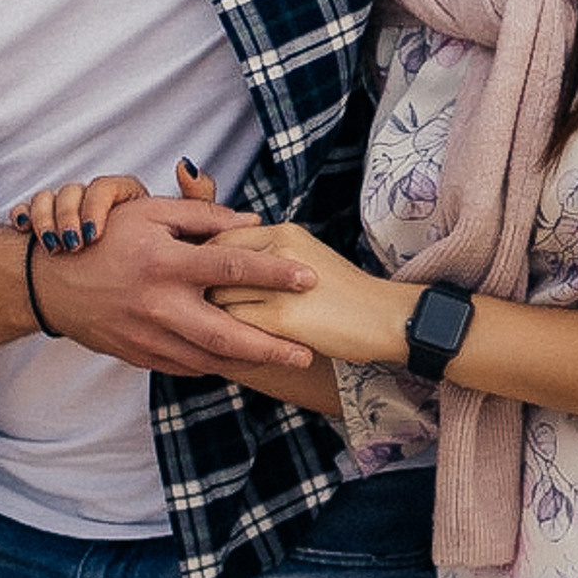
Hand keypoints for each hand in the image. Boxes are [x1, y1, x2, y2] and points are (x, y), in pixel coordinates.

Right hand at [20, 167, 321, 375]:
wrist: (52, 284)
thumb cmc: (105, 238)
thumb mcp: (148, 212)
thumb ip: (200, 214)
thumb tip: (250, 222)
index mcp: (165, 261)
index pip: (230, 268)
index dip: (273, 274)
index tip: (308, 279)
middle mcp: (158, 303)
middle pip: (227, 333)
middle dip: (271, 346)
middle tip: (306, 351)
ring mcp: (148, 335)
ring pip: (209, 358)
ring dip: (247, 361)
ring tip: (280, 357)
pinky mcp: (140, 355)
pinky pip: (186, 366)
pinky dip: (214, 364)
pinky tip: (234, 358)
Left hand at [208, 222, 406, 364]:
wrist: (383, 317)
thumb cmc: (343, 292)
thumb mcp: (305, 257)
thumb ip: (267, 256)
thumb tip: (219, 262)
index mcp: (282, 233)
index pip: (221, 239)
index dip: (202, 261)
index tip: (194, 279)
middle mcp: (277, 252)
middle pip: (212, 267)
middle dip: (199, 288)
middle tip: (194, 304)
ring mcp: (278, 286)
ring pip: (219, 297)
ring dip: (210, 314)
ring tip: (209, 327)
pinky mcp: (282, 319)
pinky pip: (233, 325)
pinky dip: (225, 336)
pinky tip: (228, 344)